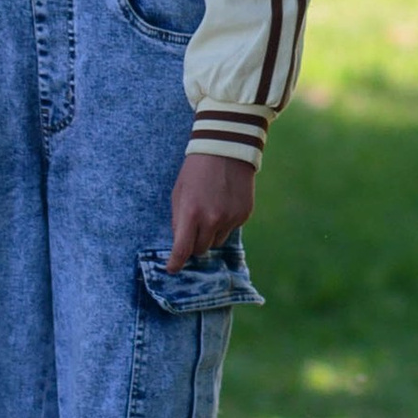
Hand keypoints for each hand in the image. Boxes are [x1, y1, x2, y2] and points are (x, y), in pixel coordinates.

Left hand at [168, 153, 255, 267]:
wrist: (226, 149)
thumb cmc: (196, 170)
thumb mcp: (179, 193)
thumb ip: (178, 220)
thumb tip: (180, 244)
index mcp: (191, 213)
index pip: (183, 249)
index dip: (176, 263)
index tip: (172, 269)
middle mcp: (212, 219)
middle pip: (201, 249)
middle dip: (195, 244)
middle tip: (193, 228)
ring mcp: (230, 218)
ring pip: (217, 242)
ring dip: (211, 234)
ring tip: (210, 210)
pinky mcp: (244, 215)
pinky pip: (231, 229)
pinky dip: (225, 223)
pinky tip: (223, 203)